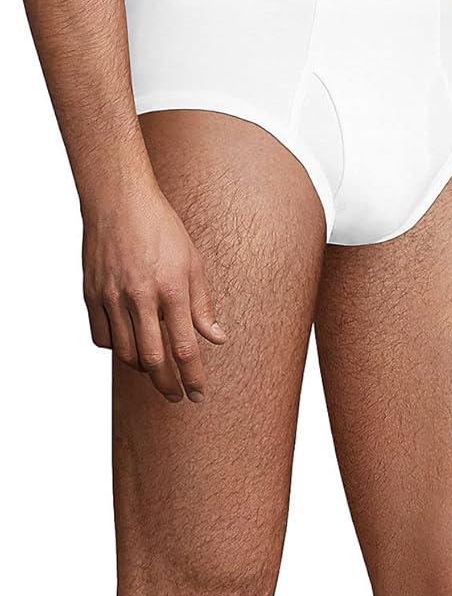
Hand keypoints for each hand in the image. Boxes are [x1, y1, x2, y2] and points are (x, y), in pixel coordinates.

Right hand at [82, 181, 224, 400]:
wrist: (118, 199)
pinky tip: (127, 343)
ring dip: (141, 367)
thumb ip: (202, 305)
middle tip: (176, 396)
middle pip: (152, 360)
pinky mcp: (91, 294)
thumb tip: (217, 339)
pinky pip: (101, 337)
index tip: (198, 395)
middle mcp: (139, 296)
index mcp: (170, 288)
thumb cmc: (160, 227)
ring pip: (125, 353)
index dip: (192, 377)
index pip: (184, 348)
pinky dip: (115, 347)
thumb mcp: (192, 262)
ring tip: (154, 369)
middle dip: (166, 385)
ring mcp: (111, 296)